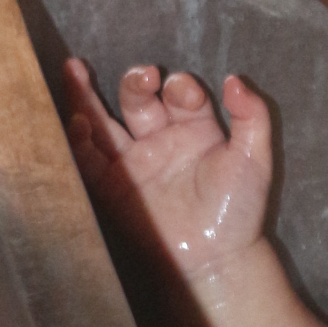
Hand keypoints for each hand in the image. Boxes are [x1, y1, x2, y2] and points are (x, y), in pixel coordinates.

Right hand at [65, 57, 269, 279]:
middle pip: (138, 99)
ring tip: (73, 68)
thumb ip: (252, 116)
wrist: (216, 258)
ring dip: (87, 96)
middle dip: (137, 82)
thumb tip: (233, 79)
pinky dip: (78, 140)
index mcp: (195, 128)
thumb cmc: (238, 209)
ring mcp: (134, 162)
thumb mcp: (254, 157)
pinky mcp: (112, 187)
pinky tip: (75, 121)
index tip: (184, 94)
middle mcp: (161, 139)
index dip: (180, 87)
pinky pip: (89, 160)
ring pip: (105, 121)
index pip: (179, 94)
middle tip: (143, 75)